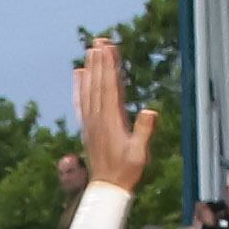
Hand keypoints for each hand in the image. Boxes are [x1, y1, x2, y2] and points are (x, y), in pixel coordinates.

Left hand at [70, 41, 156, 194]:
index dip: (108, 66)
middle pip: (97, 83)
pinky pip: (81, 101)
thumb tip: (150, 110)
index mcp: (110, 120)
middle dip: (98, 61)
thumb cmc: (126, 171)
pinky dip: (79, 86)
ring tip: (90, 50)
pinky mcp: (87, 126)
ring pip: (88, 89)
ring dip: (90, 68)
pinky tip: (78, 74)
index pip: (109, 86)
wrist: (107, 187)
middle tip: (98, 40)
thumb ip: (144, 131)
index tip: (107, 48)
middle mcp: (97, 117)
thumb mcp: (140, 153)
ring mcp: (91, 121)